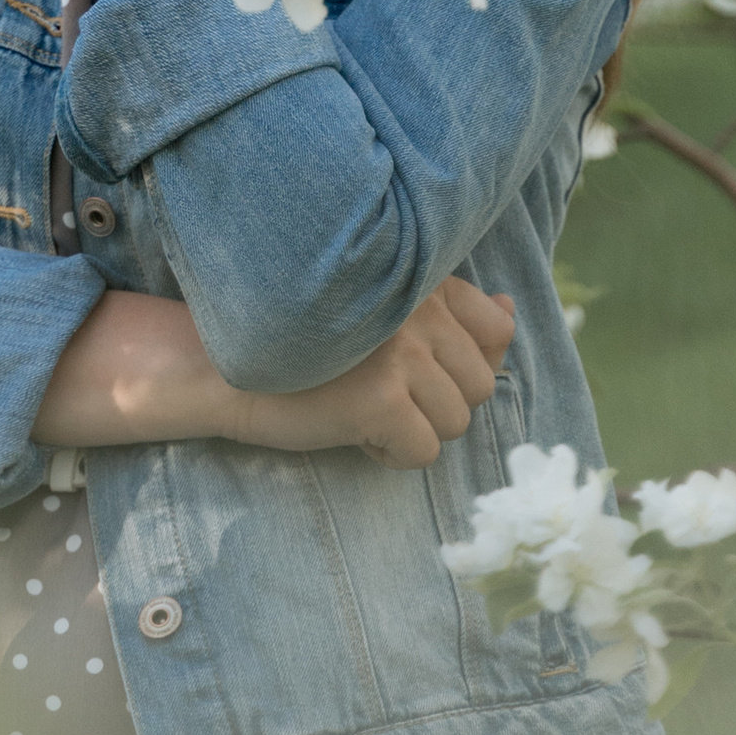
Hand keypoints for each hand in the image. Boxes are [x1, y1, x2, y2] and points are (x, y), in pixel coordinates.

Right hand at [230, 278, 517, 468]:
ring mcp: (402, 353)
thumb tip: (510, 310)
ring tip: (364, 407)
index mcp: (421, 279)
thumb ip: (450, 312)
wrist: (225, 367)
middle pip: (480, 386)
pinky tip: (354, 430)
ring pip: (456, 422)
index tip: (414, 365)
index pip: (496, 329)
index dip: (465, 363)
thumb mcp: (383, 315)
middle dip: (437, 402)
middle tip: (379, 390)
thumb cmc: (306, 344)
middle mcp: (418, 309)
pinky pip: (424, 453)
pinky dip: (391, 455)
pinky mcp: (383, 400)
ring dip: (415, 429)